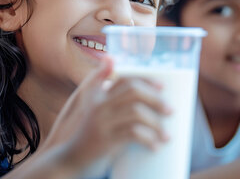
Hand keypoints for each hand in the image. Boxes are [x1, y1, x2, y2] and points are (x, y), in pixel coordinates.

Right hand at [41, 56, 171, 172]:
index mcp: (99, 97)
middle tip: (170, 111)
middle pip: (133, 91)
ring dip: (156, 123)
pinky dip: (148, 139)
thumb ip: (111, 101)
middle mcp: (99, 105)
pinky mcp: (105, 140)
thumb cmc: (88, 138)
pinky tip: (155, 147)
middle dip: (156, 99)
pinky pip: (133, 133)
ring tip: (166, 135)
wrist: (69, 160)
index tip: (163, 87)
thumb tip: (130, 81)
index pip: (125, 79)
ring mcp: (102, 122)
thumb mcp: (96, 115)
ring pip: (136, 112)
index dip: (146, 79)